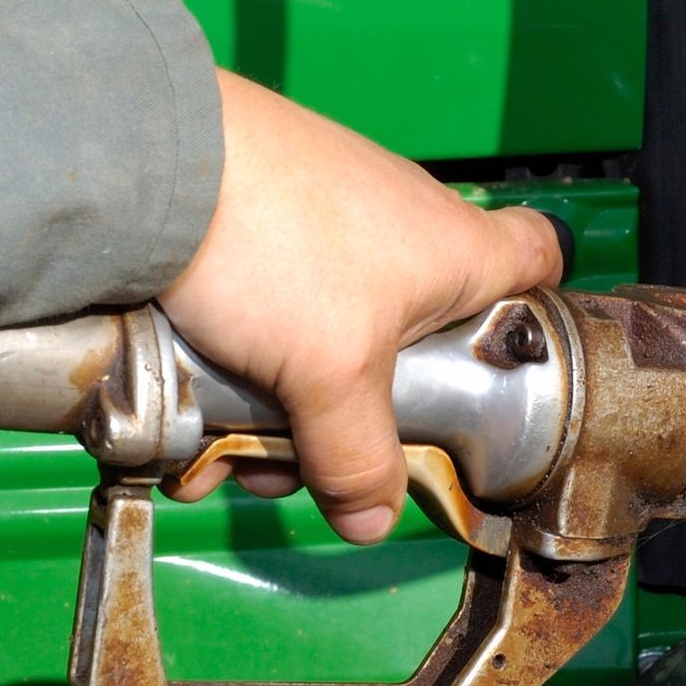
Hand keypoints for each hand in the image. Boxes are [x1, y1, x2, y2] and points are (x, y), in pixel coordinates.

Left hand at [157, 69, 563, 543]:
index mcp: (456, 248)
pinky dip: (234, 374)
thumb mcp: (331, 373)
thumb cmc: (271, 239)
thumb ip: (358, 457)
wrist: (145, 165)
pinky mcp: (259, 231)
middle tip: (311, 457)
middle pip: (412, 346)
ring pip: (324, 349)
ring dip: (277, 415)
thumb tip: (372, 521)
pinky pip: (265, 324)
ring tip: (224, 452)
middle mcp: (402, 229)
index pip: (540, 260)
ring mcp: (326, 229)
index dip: (533, 314)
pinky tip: (193, 418)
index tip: (502, 369)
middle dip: (353, 421)